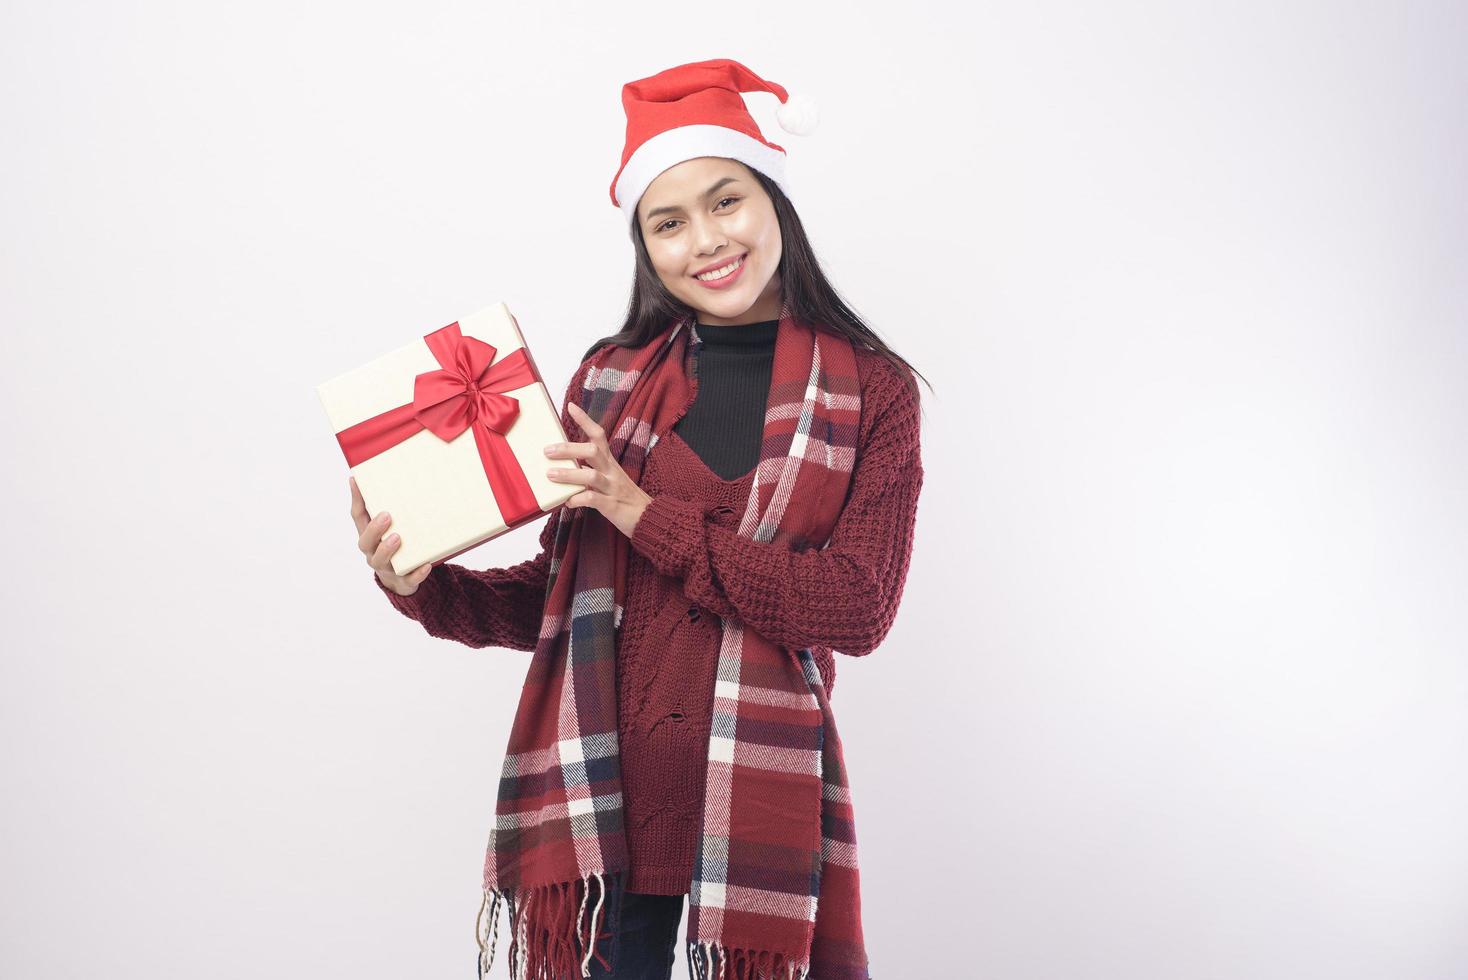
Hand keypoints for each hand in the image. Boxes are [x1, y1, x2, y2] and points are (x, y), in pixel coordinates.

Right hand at [351, 475, 433, 595]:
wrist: (403, 580)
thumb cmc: (396, 547)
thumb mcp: (390, 528)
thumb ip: (385, 507)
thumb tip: (380, 478)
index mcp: (369, 536)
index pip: (358, 517)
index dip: (356, 499)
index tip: (357, 480)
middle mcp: (374, 552)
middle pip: (366, 542)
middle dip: (374, 529)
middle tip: (386, 516)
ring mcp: (387, 568)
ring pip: (381, 561)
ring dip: (387, 549)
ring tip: (397, 538)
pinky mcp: (403, 582)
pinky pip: (409, 580)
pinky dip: (416, 573)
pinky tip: (426, 565)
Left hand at [544, 401, 651, 538]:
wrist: (649, 517)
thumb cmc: (624, 497)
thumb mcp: (609, 479)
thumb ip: (589, 472)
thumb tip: (564, 468)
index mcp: (610, 462)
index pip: (599, 435)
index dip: (585, 421)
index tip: (571, 407)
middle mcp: (611, 471)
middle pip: (592, 451)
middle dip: (569, 449)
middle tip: (547, 451)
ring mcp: (612, 487)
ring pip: (591, 475)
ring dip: (569, 474)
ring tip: (550, 475)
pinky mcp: (612, 505)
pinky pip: (593, 499)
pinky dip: (577, 499)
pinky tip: (567, 501)